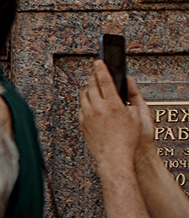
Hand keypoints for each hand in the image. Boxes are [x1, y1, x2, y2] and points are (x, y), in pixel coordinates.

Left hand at [78, 59, 151, 176]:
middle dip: (93, 76)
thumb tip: (127, 83)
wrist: (113, 157)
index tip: (98, 60)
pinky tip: (90, 101)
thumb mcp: (136, 115)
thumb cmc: (128, 138)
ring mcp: (87, 116)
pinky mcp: (82, 123)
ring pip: (84, 95)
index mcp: (112, 104)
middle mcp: (97, 108)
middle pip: (91, 85)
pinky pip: (81, 107)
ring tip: (93, 85)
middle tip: (96, 71)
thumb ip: (132, 96)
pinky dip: (86, 101)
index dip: (101, 68)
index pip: (104, 80)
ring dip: (88, 88)